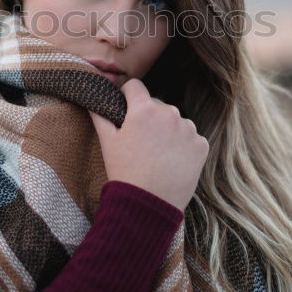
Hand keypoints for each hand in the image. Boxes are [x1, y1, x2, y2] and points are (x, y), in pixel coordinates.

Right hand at [88, 77, 208, 210]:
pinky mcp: (201, 145)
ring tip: (157, 155)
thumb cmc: (124, 172)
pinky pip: (191, 138)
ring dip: (168, 131)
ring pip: (176, 121)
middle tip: (141, 141)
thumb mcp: (107, 142)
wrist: (148, 205)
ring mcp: (188, 129)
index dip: (127, 95)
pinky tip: (172, 162)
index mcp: (143, 109)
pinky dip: (183, 147)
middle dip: (149, 117)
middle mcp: (169, 113)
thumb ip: (100, 116)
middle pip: (157, 105)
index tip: (125, 106)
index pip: (135, 87)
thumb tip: (90, 100)